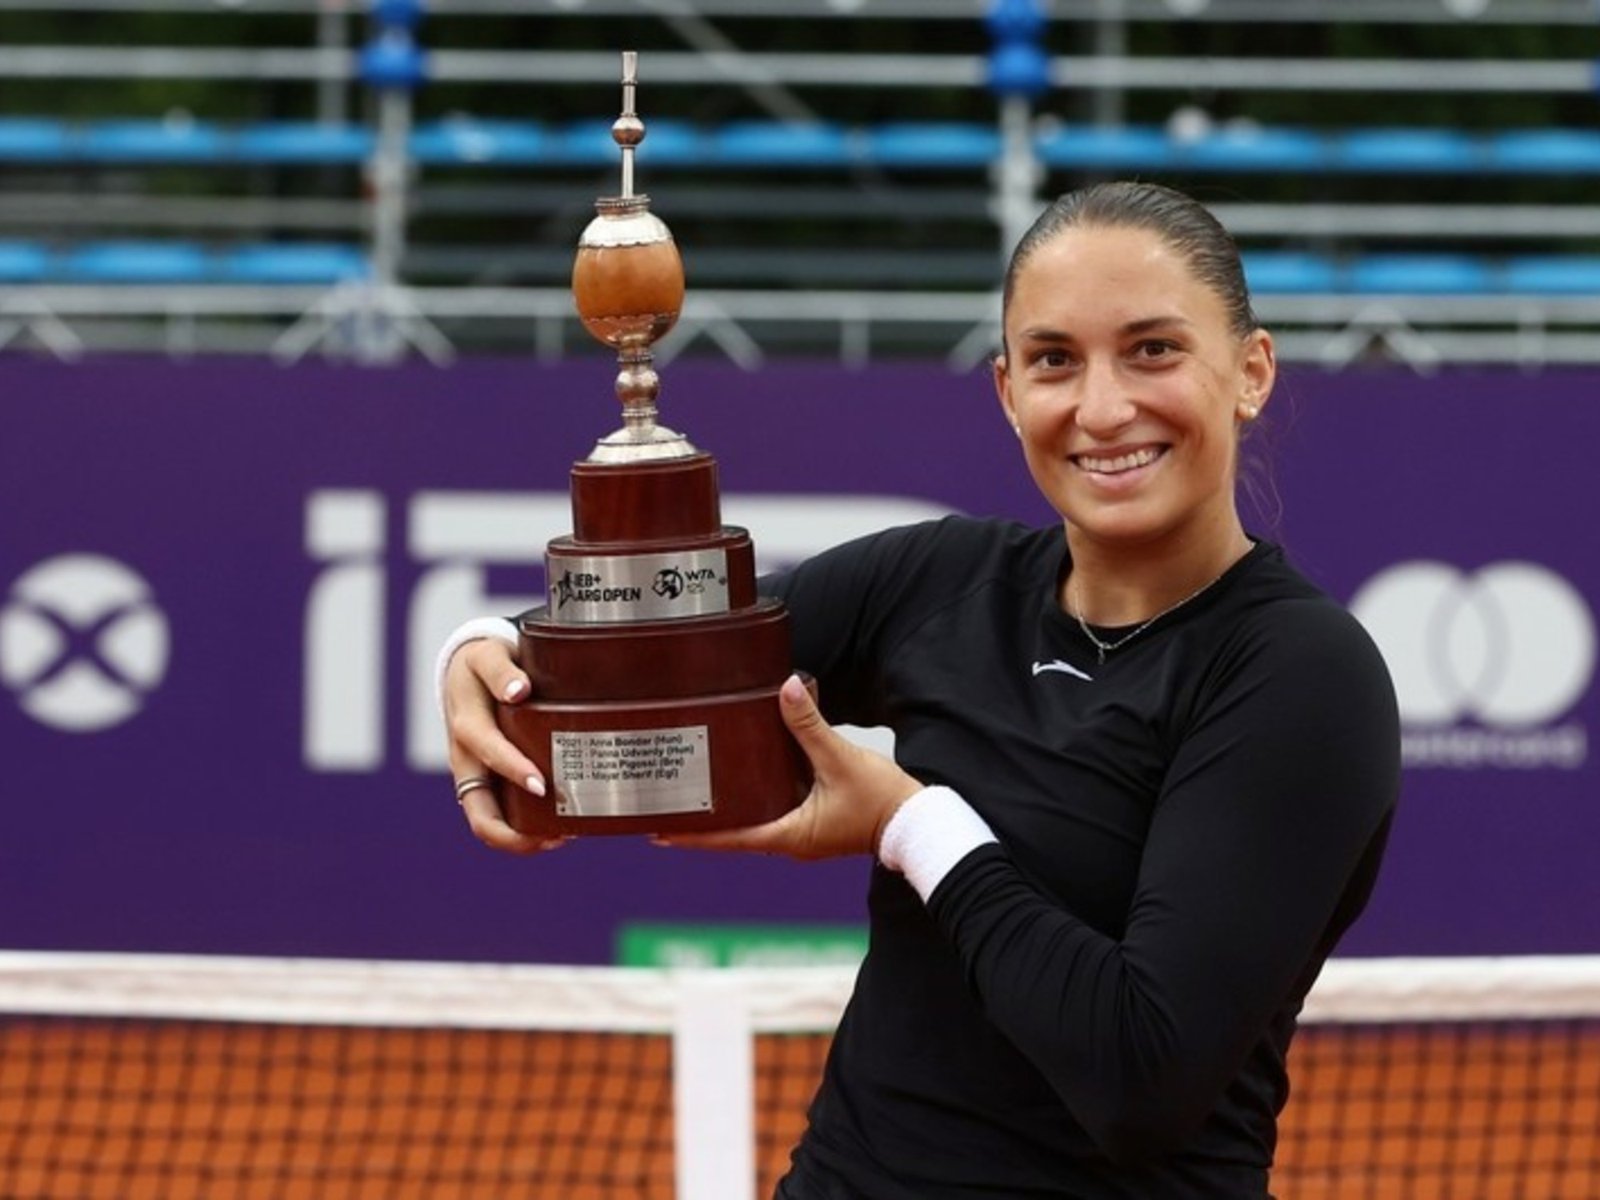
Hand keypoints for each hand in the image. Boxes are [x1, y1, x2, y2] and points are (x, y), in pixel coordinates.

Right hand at [445, 638, 566, 853]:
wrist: (464, 672)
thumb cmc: (482, 664)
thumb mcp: (487, 656)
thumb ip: (501, 671)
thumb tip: (519, 691)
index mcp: (467, 728)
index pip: (489, 755)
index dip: (514, 771)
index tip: (542, 785)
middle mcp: (466, 761)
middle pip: (479, 813)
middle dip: (514, 833)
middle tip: (558, 835)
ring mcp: (474, 776)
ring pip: (487, 823)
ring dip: (520, 839)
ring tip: (562, 837)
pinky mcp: (485, 783)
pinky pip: (498, 815)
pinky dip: (522, 829)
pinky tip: (556, 828)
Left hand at [660, 675, 922, 859]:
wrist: (918, 821)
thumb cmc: (883, 801)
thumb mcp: (841, 759)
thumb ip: (810, 724)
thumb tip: (788, 687)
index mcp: (788, 834)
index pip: (728, 838)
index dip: (692, 833)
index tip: (658, 830)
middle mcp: (789, 838)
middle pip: (735, 828)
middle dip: (704, 814)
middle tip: (668, 798)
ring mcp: (802, 829)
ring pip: (755, 814)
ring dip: (730, 801)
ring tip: (696, 781)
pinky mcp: (815, 816)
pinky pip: (777, 802)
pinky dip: (758, 788)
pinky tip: (745, 765)